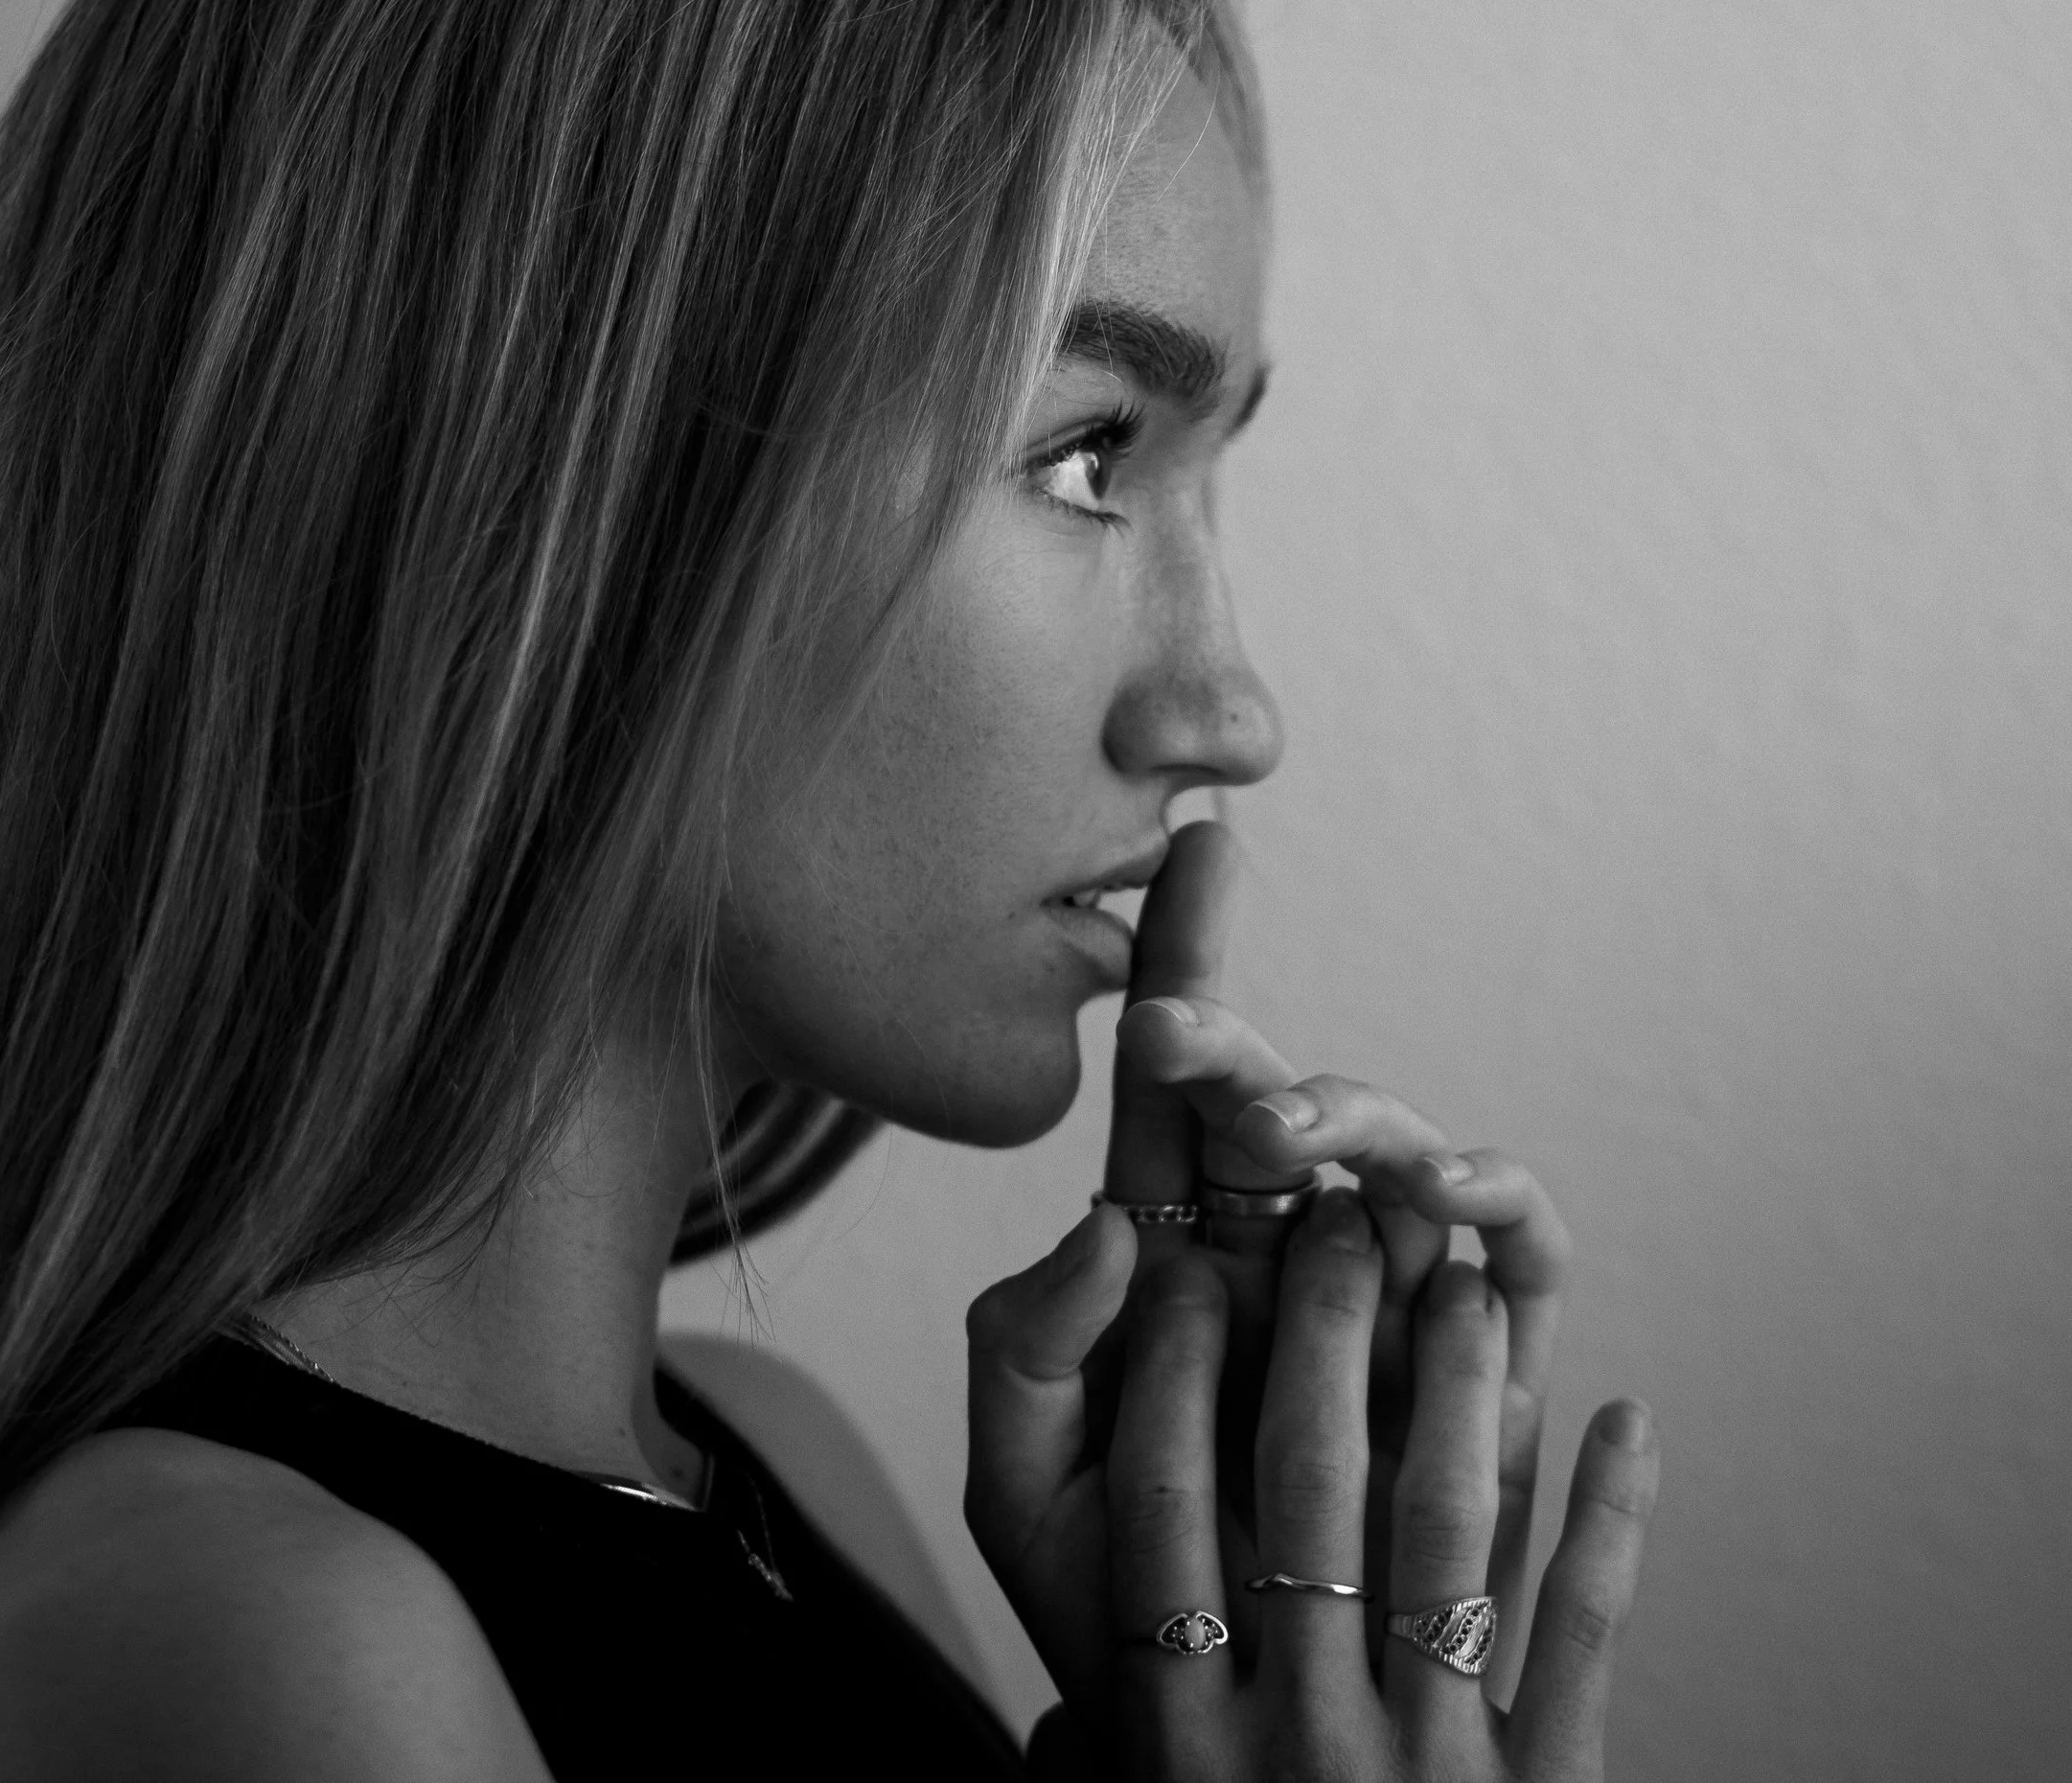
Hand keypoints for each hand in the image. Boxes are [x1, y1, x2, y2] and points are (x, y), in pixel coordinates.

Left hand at [1086, 821, 1575, 1690]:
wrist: (1228, 1709)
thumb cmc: (1122, 1592)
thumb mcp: (1022, 1484)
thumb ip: (1026, 1350)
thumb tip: (1103, 1225)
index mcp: (1169, 1250)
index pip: (1170, 1088)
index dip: (1182, 960)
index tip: (1195, 836)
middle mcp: (1283, 1245)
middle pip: (1279, 1102)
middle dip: (1248, 1058)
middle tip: (1194, 1058)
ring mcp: (1386, 1288)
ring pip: (1392, 1153)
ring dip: (1359, 1122)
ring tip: (1303, 1141)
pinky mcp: (1481, 1354)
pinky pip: (1509, 1252)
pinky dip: (1496, 1204)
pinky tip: (1457, 1192)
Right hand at [1091, 1193, 1656, 1780]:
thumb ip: (1088, 1728)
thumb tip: (1071, 1694)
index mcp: (1180, 1729)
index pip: (1161, 1507)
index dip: (1169, 1372)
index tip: (1182, 1267)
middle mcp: (1295, 1733)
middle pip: (1304, 1486)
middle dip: (1319, 1333)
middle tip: (1338, 1221)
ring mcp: (1426, 1759)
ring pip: (1447, 1530)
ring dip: (1463, 1389)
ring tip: (1470, 1282)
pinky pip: (1581, 1629)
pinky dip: (1611, 1519)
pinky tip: (1629, 1419)